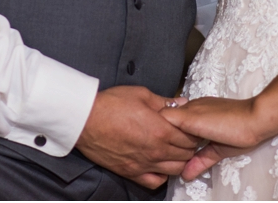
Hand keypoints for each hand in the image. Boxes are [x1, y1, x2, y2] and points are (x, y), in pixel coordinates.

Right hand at [75, 86, 199, 188]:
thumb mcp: (141, 94)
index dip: (192, 131)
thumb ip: (164, 101)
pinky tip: (160, 165)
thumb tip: (181, 103)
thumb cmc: (110, 105)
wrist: (85, 120)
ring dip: (179, 160)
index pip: (189, 137)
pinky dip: (162, 176)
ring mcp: (144, 164)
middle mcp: (156, 151)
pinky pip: (155, 182)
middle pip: (185, 154)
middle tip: (185, 137)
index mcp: (161, 130)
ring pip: (175, 170)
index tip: (190, 126)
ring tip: (174, 150)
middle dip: (189, 146)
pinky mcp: (131, 172)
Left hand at [161, 97, 266, 182]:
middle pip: (162, 120)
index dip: (166, 133)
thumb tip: (186, 174)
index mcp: (196, 112)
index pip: (172, 120)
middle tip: (157, 152)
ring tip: (159, 151)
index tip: (166, 148)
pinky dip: (161, 135)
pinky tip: (163, 148)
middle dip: (157, 135)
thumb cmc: (242, 132)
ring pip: (159, 120)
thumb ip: (200, 160)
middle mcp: (190, 108)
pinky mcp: (187, 117)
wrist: (255, 118)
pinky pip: (164, 122)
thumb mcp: (218, 149)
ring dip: (158, 136)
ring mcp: (187, 111)